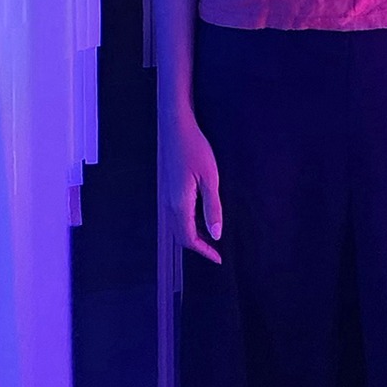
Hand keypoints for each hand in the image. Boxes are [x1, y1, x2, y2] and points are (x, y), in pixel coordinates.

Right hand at [161, 116, 224, 263]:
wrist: (175, 127)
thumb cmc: (195, 149)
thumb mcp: (210, 178)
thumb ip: (213, 207)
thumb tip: (215, 234)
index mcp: (179, 204)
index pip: (189, 239)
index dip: (204, 251)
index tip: (219, 258)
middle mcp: (169, 204)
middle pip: (181, 236)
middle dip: (198, 247)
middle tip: (216, 251)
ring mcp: (167, 196)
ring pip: (178, 226)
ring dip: (193, 235)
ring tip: (212, 236)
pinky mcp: (168, 189)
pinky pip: (176, 215)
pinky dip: (189, 223)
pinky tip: (203, 216)